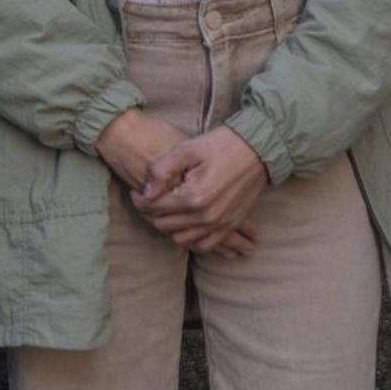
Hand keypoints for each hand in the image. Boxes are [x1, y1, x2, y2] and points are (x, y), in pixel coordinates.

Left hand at [96, 110, 257, 257]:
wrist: (256, 150)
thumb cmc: (219, 145)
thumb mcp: (186, 149)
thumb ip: (162, 171)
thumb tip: (145, 191)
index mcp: (193, 198)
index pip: (155, 208)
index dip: (139, 201)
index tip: (134, 190)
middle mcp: (206, 217)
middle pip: (166, 225)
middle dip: (150, 214)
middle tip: (144, 199)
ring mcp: (220, 224)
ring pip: (182, 238)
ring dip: (167, 227)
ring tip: (161, 210)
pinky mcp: (229, 225)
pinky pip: (204, 244)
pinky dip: (189, 238)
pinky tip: (183, 224)